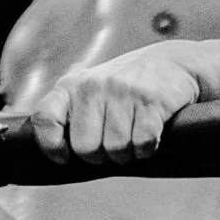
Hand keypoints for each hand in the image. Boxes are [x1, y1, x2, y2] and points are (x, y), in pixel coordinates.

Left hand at [27, 47, 200, 165]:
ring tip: (133, 137)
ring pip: (116, 149)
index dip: (51, 145)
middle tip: (113, 146)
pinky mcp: (151, 101)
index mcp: (72, 86)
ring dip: (127, 153)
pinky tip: (150, 136)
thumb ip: (72, 114)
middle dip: (101, 156)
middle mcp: (93, 87)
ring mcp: (122, 93)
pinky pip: (142, 144)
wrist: (174, 62)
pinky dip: (147, 149)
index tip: (64, 156)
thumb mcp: (91, 89)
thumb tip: (58, 154)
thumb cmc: (127, 85)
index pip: (45, 119)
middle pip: (85, 148)